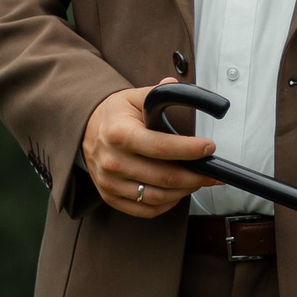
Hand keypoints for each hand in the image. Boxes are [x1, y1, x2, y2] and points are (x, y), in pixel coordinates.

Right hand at [82, 85, 216, 218]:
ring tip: (197, 181)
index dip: (189, 150)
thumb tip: (179, 87)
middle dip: (195, 176)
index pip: (161, 147)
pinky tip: (178, 193)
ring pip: (158, 197)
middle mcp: (113, 161)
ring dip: (184, 191)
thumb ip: (159, 92)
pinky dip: (167, 205)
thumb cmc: (115, 115)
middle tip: (211, 172)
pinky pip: (146, 210)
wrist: (85, 130)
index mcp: (120, 134)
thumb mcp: (134, 98)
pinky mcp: (110, 196)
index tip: (209, 148)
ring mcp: (110, 182)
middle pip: (164, 178)